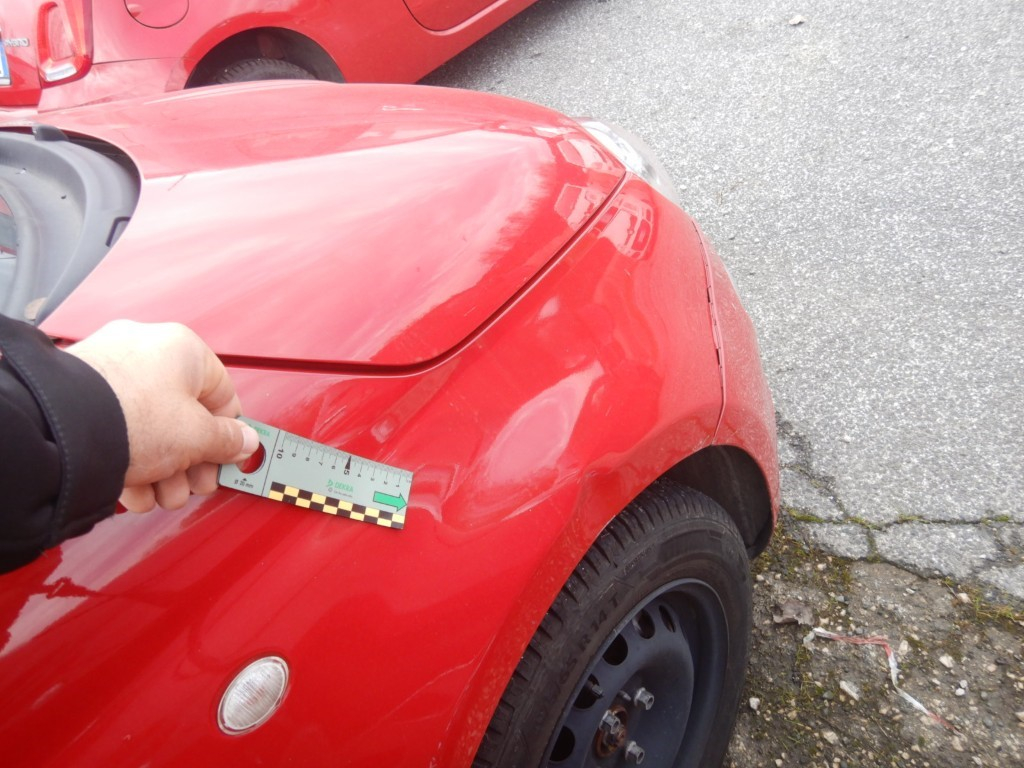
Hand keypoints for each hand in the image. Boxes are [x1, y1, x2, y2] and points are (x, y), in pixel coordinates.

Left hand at [67, 320, 259, 511]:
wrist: (62, 432)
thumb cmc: (132, 419)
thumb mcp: (197, 437)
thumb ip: (228, 440)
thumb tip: (244, 442)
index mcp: (183, 349)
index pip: (223, 395)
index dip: (229, 434)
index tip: (227, 460)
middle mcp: (146, 350)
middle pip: (185, 415)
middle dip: (191, 461)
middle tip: (192, 486)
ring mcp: (110, 370)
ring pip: (151, 426)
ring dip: (163, 468)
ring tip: (159, 495)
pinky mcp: (81, 393)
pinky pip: (119, 427)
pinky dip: (130, 459)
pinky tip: (133, 490)